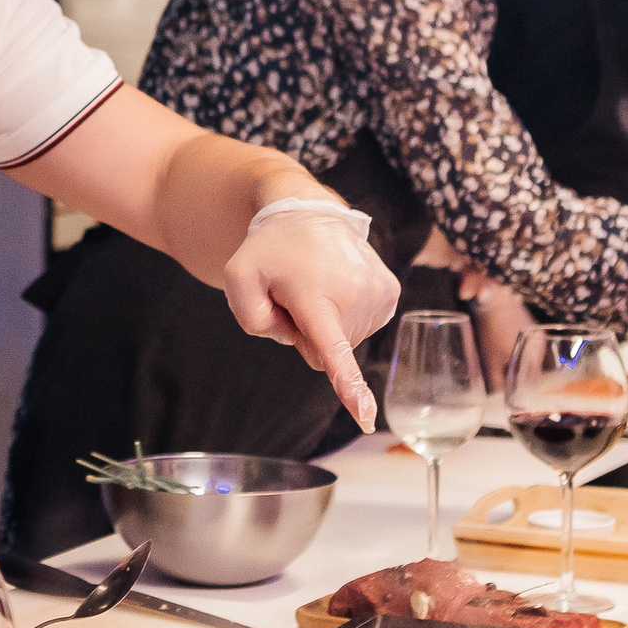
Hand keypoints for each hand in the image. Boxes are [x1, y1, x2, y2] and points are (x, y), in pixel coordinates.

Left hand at [222, 201, 401, 424]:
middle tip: (296, 294)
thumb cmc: (269, 250)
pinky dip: (344, 314)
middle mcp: (354, 296)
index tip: (365, 415)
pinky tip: (335, 286)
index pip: (333, 351)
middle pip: (323, 351)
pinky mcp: (390, 293)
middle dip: (306, 331)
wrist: (308, 212)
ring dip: (326, 320)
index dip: (348, 386)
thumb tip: (297, 340)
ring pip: (345, 340)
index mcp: (316, 299)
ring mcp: (378, 294)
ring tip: (316, 285)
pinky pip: (361, 327)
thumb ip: (251, 318)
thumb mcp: (237, 279)